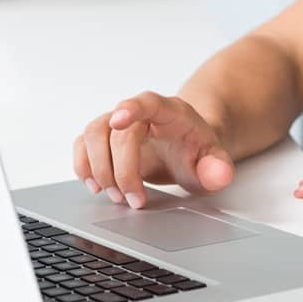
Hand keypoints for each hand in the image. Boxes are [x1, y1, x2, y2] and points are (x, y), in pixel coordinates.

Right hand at [71, 91, 233, 207]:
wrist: (189, 149)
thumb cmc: (199, 153)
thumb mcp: (215, 163)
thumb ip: (218, 168)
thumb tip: (220, 175)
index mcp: (170, 112)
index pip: (148, 102)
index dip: (132, 108)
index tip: (119, 119)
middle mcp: (141, 114)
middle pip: (116, 130)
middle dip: (120, 170)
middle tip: (133, 199)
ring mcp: (119, 124)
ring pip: (93, 134)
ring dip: (98, 169)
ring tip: (115, 196)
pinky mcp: (105, 139)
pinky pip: (82, 144)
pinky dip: (83, 166)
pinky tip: (96, 186)